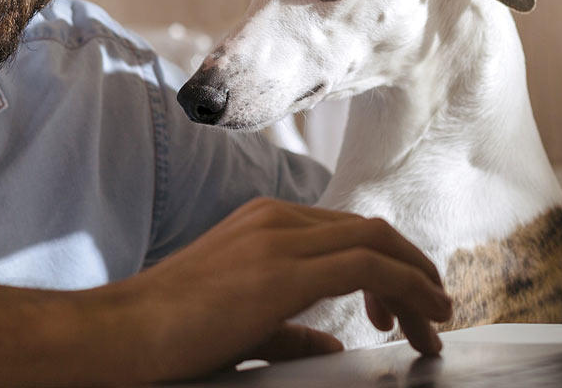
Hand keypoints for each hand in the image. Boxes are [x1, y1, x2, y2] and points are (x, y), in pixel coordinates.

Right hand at [109, 197, 451, 380]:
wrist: (124, 333)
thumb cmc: (172, 334)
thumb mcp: (243, 324)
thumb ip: (290, 330)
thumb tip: (330, 344)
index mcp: (265, 222)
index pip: (347, 231)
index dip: (388, 266)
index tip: (400, 310)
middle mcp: (276, 218)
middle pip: (372, 231)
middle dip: (413, 272)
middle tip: (433, 317)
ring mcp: (279, 238)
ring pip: (378, 243)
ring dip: (419, 282)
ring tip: (437, 323)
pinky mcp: (284, 269)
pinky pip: (369, 266)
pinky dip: (408, 287)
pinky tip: (424, 317)